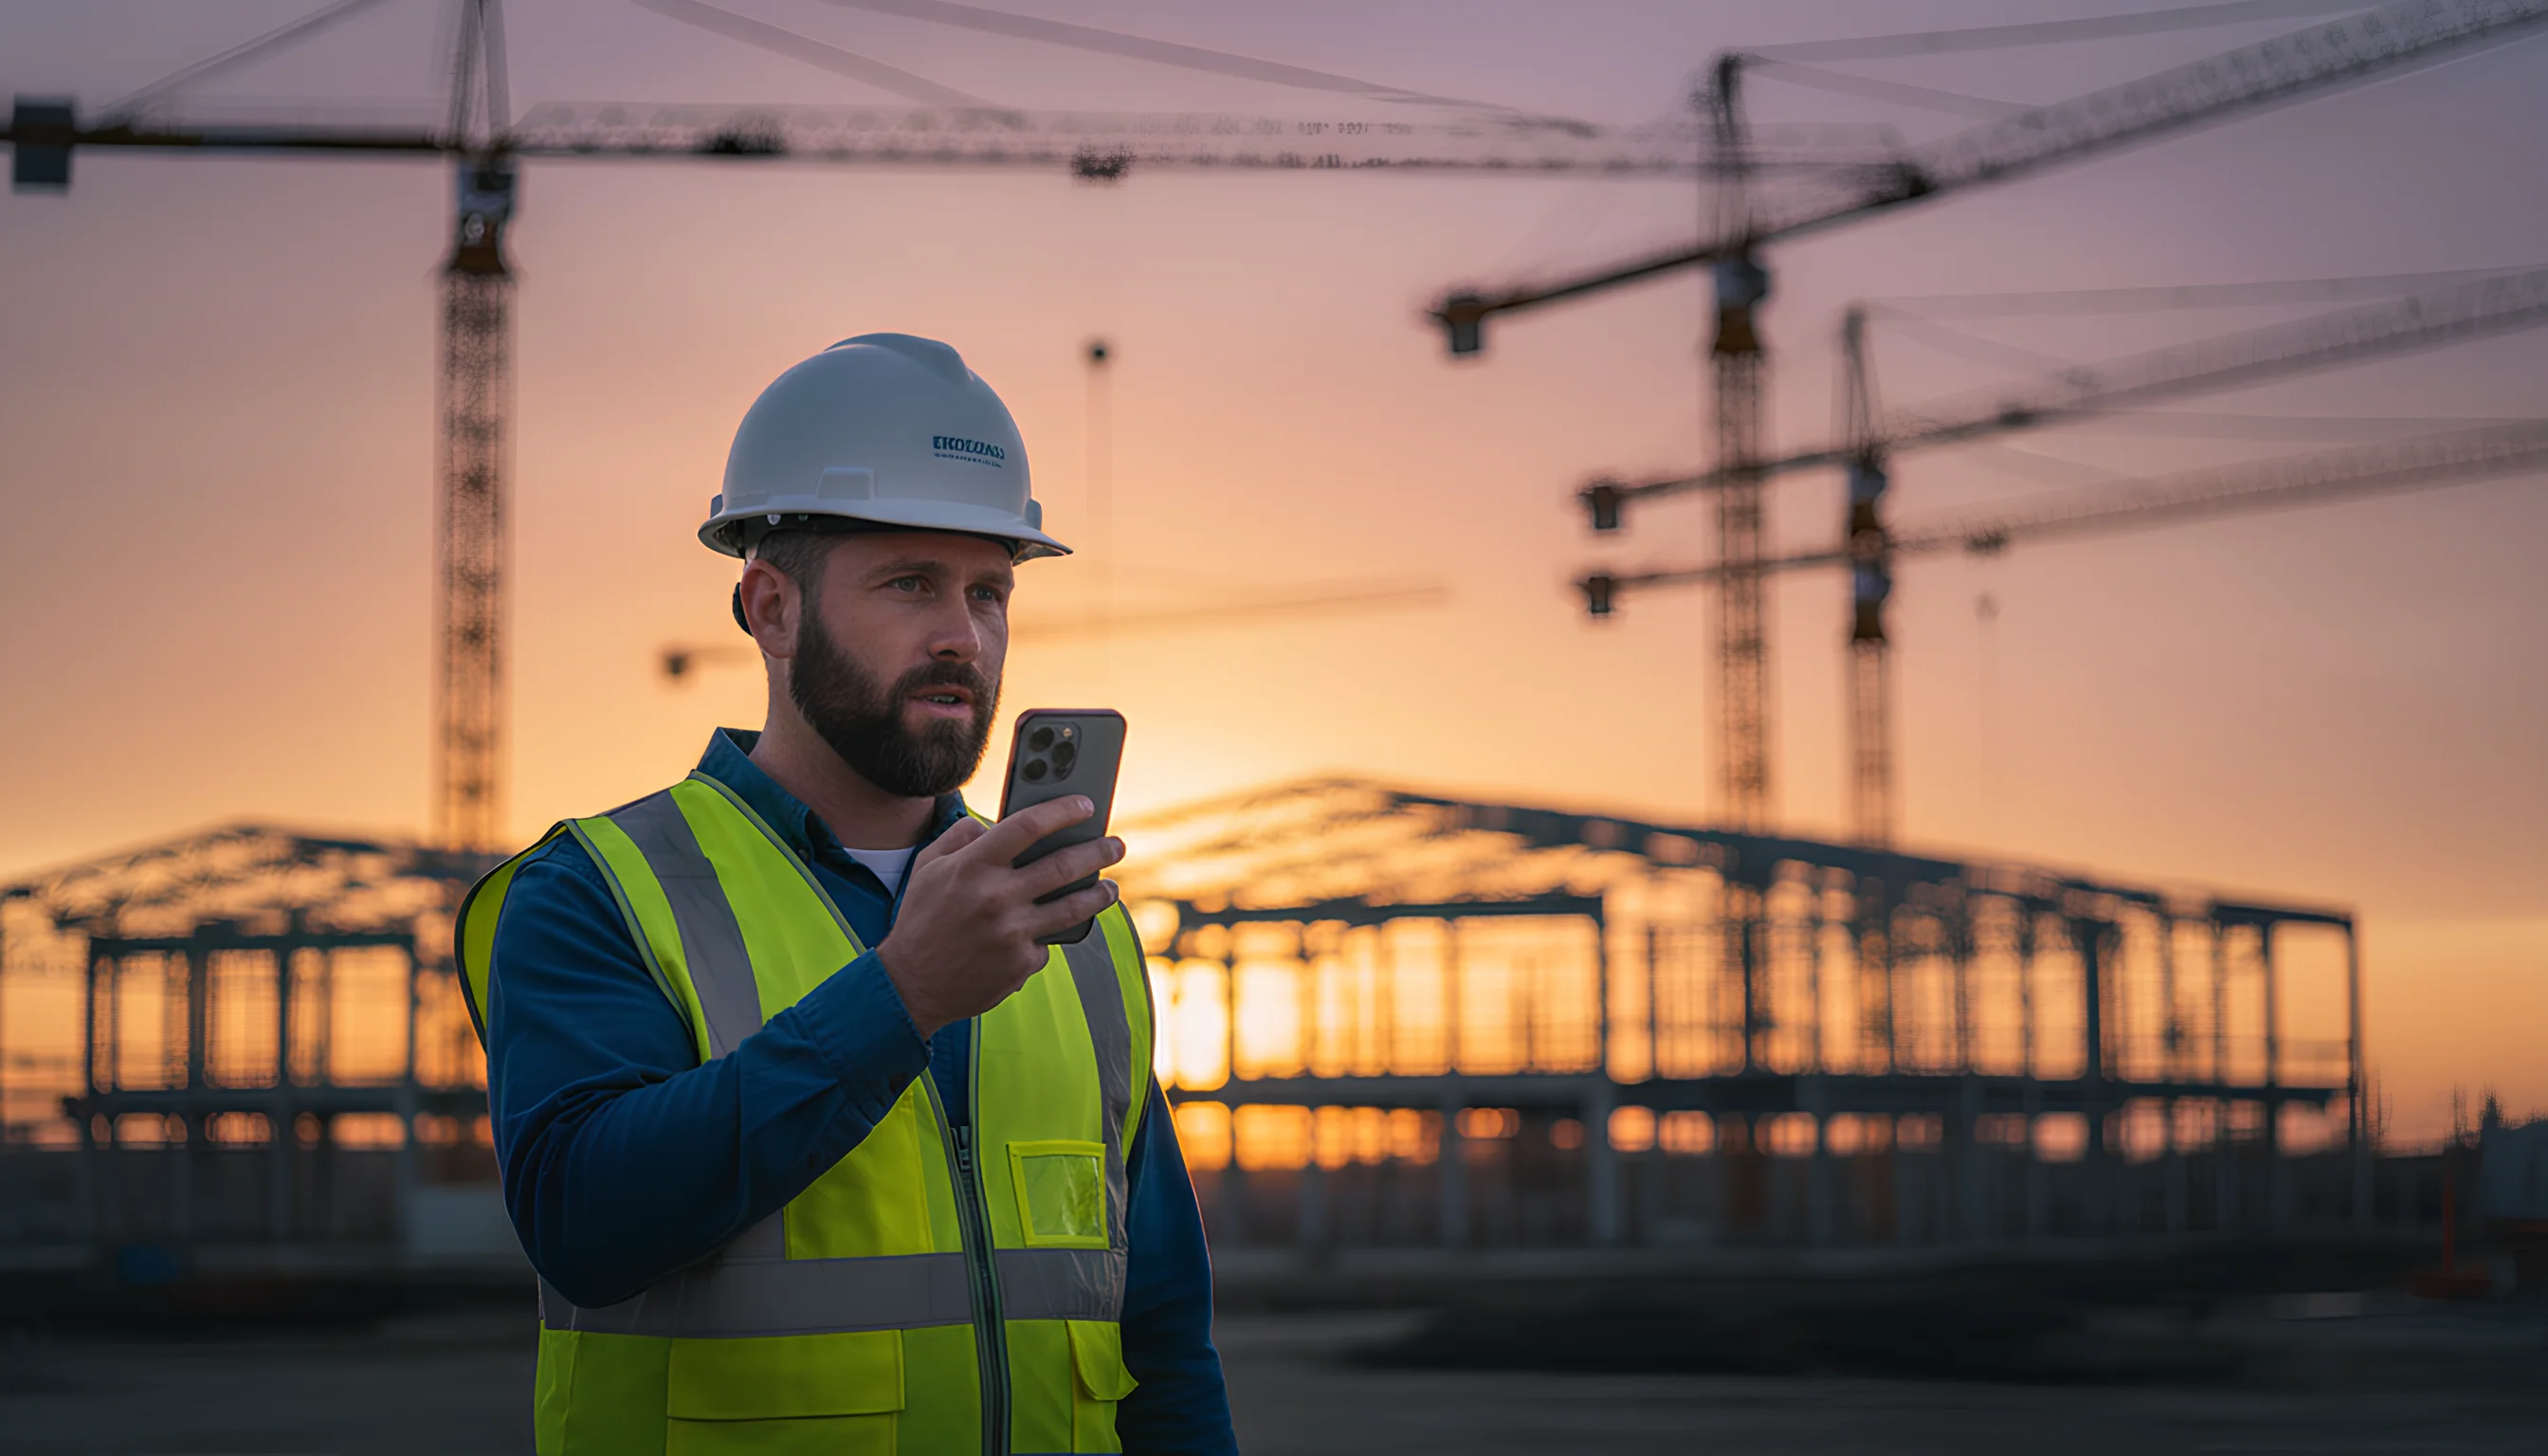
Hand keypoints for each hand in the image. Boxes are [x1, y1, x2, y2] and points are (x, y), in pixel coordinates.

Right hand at [875, 797, 1125, 1038]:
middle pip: (1064, 865)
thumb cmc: (921, 919)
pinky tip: (1046, 933)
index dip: (1063, 811)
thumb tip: (992, 824)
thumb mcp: (928, 867)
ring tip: (1110, 887)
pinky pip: (1048, 943)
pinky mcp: (1021, 963)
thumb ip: (960, 837)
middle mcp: (997, 897)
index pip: (1028, 826)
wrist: (911, 984)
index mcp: (973, 866)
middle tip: (1116, 844)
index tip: (1085, 805)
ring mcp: (1012, 932)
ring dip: (1099, 894)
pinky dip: (1047, 936)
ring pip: (1073, 907)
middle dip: (1099, 851)